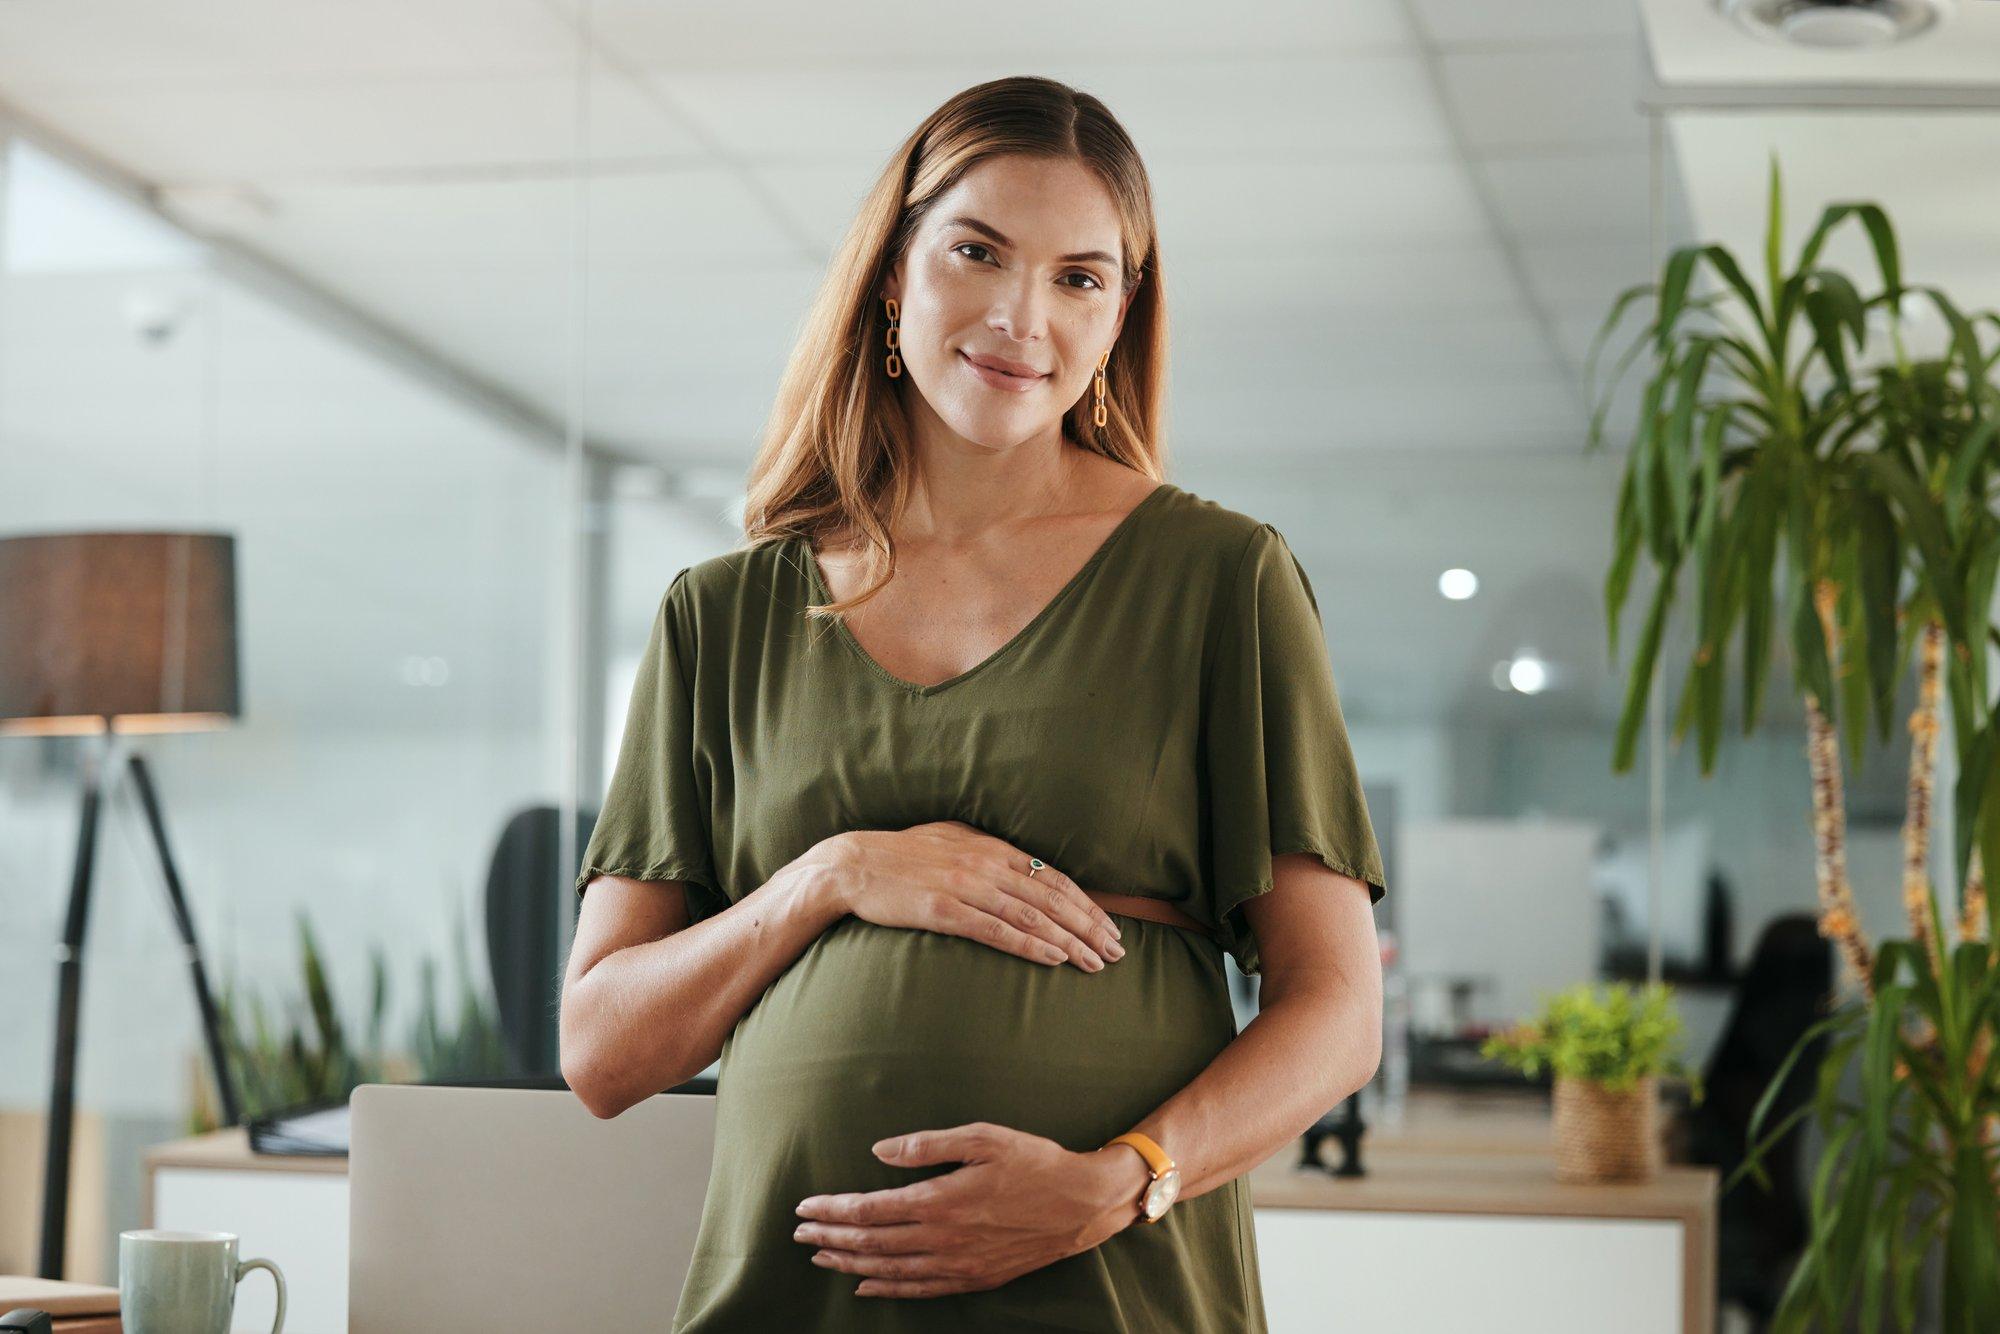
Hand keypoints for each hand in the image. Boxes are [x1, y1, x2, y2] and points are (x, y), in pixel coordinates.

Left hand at [791, 1121, 1151, 1297]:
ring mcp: (958, 1265)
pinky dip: (887, 1289)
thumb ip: (927, 1145)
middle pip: (872, 1243)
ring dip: (850, 1263)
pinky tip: (866, 1285)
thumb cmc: (1034, 1162)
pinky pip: (920, 1290)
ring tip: (821, 1256)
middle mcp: (944, 1239)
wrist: (1082, 1204)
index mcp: (941, 1201)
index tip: (805, 1206)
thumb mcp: (983, 1137)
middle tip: (798, 1233)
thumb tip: (879, 1151)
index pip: (870, 1210)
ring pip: (889, 1270)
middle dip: (830, 1237)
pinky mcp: (974, 1278)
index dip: (833, 1210)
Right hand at [823, 821, 1125, 971]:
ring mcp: (966, 887)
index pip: (1052, 877)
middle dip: (1090, 925)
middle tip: (1118, 950)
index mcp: (991, 847)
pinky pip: (997, 931)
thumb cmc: (902, 854)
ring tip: (1096, 962)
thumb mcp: (951, 839)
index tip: (1109, 926)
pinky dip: (1031, 945)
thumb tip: (1019, 861)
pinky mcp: (945, 910)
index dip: (1086, 903)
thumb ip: (986, 850)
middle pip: (1051, 898)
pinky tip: (1055, 959)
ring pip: (1032, 916)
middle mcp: (986, 865)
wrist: (854, 865)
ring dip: (1070, 940)